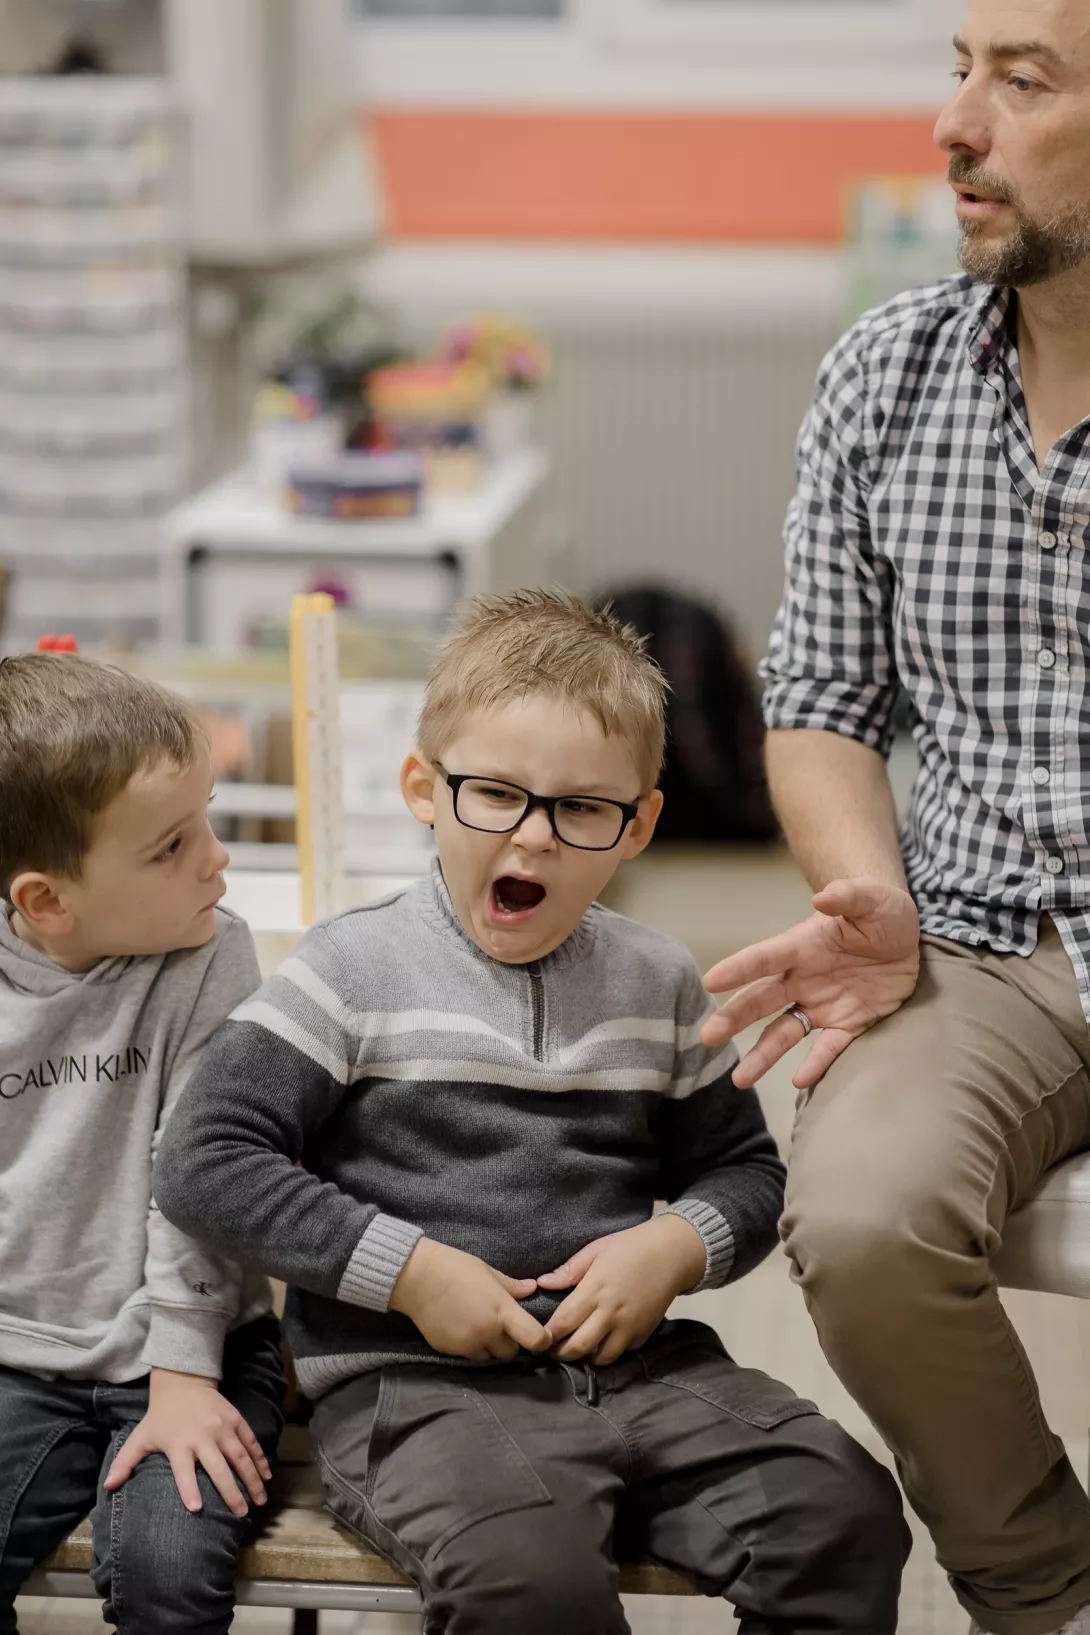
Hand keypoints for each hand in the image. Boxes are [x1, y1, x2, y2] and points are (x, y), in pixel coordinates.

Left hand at [104, 1369, 271, 1516]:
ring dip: (252, 1479)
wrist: (183, 1382)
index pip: (183, 1471)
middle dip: (231, 1492)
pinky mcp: (236, 1419)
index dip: (189, 1489)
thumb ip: (125, 1462)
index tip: (197, 1509)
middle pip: (219, 1468)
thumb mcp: (141, 1437)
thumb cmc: (161, 1417)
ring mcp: (222, 1427)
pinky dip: (260, 1459)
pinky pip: (251, 1442)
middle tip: (241, 1514)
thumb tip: (107, 1486)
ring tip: (260, 1501)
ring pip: (241, 1456)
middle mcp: (203, 1436)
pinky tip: (266, 1476)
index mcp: (179, 1444)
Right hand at [390, 1237, 551, 1362]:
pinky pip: (467, 1355)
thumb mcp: (488, 1271)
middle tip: (502, 1326)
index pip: (534, 1339)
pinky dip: (469, 1346)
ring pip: (488, 1358)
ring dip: (489, 1347)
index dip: (542, 1341)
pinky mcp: (449, 1350)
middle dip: (510, 1342)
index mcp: (502, 1311)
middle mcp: (487, 1332)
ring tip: (479, 1326)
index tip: (541, 1337)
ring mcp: (467, 1344)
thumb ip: (512, 1286)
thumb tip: (532, 1288)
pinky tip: (461, 1327)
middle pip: (510, 1353)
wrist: (416, 1277)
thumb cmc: (455, 1267)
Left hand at [537, 1215, 706, 1365]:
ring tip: (577, 1348)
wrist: (673, 1253)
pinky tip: (603, 1341)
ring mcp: (630, 1325)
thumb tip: (543, 1283)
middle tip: (551, 1351)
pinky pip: (623, 1352)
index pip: (563, 1322)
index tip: (538, 1336)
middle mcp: (611, 1312)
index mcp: (595, 1289)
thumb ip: (569, 1269)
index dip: (547, 1334)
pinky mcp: (644, 1332)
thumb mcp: (597, 1249)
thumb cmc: (633, 1246)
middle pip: (579, 1346)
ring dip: (586, 1356)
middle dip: (561, 1354)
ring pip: (602, 1357)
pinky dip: (610, 1351)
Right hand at [701, 876, 919, 1089]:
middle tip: (707, 1037)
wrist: (905, 937)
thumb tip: (822, 899)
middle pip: (761, 1000)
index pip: (764, 958)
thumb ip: (848, 897)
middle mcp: (803, 979)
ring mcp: (823, 1004)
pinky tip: (800, 1082)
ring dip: (763, 1054)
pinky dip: (815, 1064)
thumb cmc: (880, 910)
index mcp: (802, 946)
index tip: (710, 981)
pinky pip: (828, 1048)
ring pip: (785, 1033)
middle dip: (734, 1018)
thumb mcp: (871, 898)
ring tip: (740, 1080)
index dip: (738, 969)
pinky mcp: (849, 1023)